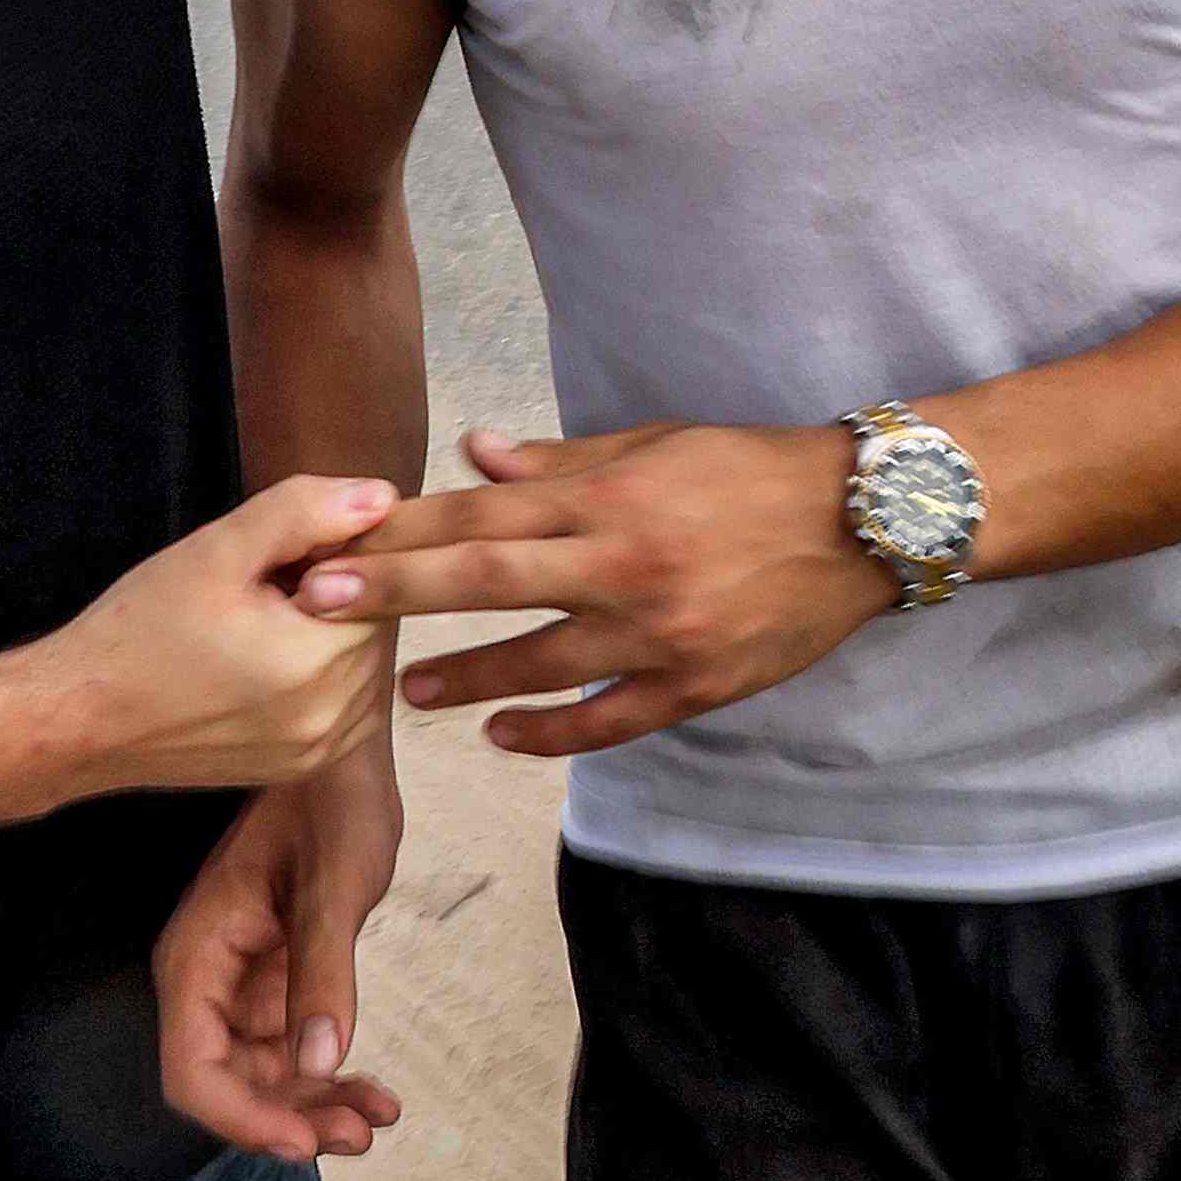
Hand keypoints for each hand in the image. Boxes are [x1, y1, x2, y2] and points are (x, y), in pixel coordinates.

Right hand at [32, 474, 403, 793]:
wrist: (81, 718)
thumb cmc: (140, 631)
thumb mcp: (219, 550)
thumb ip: (306, 513)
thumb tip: (381, 498)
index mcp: (320, 665)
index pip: (383, 583)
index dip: (337, 554)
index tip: (278, 557)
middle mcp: (332, 720)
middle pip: (375, 625)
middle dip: (335, 594)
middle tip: (259, 588)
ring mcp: (318, 752)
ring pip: (361, 664)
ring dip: (327, 634)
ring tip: (254, 625)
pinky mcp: (299, 768)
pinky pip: (342, 704)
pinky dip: (319, 674)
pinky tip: (259, 661)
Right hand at [154, 751, 405, 1162]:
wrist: (347, 750)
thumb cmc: (332, 799)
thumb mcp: (336, 885)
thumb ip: (322, 973)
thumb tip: (317, 1061)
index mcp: (197, 956)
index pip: (193, 1069)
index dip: (242, 1118)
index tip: (303, 1143)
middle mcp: (207, 977)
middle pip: (228, 1081)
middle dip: (287, 1117)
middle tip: (356, 1136)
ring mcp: (241, 980)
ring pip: (263, 1071)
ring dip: (312, 1102)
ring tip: (375, 1117)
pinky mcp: (276, 975)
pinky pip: (292, 1042)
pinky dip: (329, 1069)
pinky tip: (374, 1090)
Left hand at [299, 422, 891, 756]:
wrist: (862, 522)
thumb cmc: (752, 470)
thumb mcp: (659, 445)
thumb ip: (564, 463)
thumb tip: (476, 458)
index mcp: (613, 498)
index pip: (485, 514)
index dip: (405, 531)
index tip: (335, 544)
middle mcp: (625, 564)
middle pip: (488, 581)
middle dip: (396, 593)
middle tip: (318, 610)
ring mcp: (660, 632)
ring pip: (539, 663)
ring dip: (463, 677)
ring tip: (407, 689)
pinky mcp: (695, 685)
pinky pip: (607, 721)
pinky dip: (550, 732)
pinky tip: (502, 735)